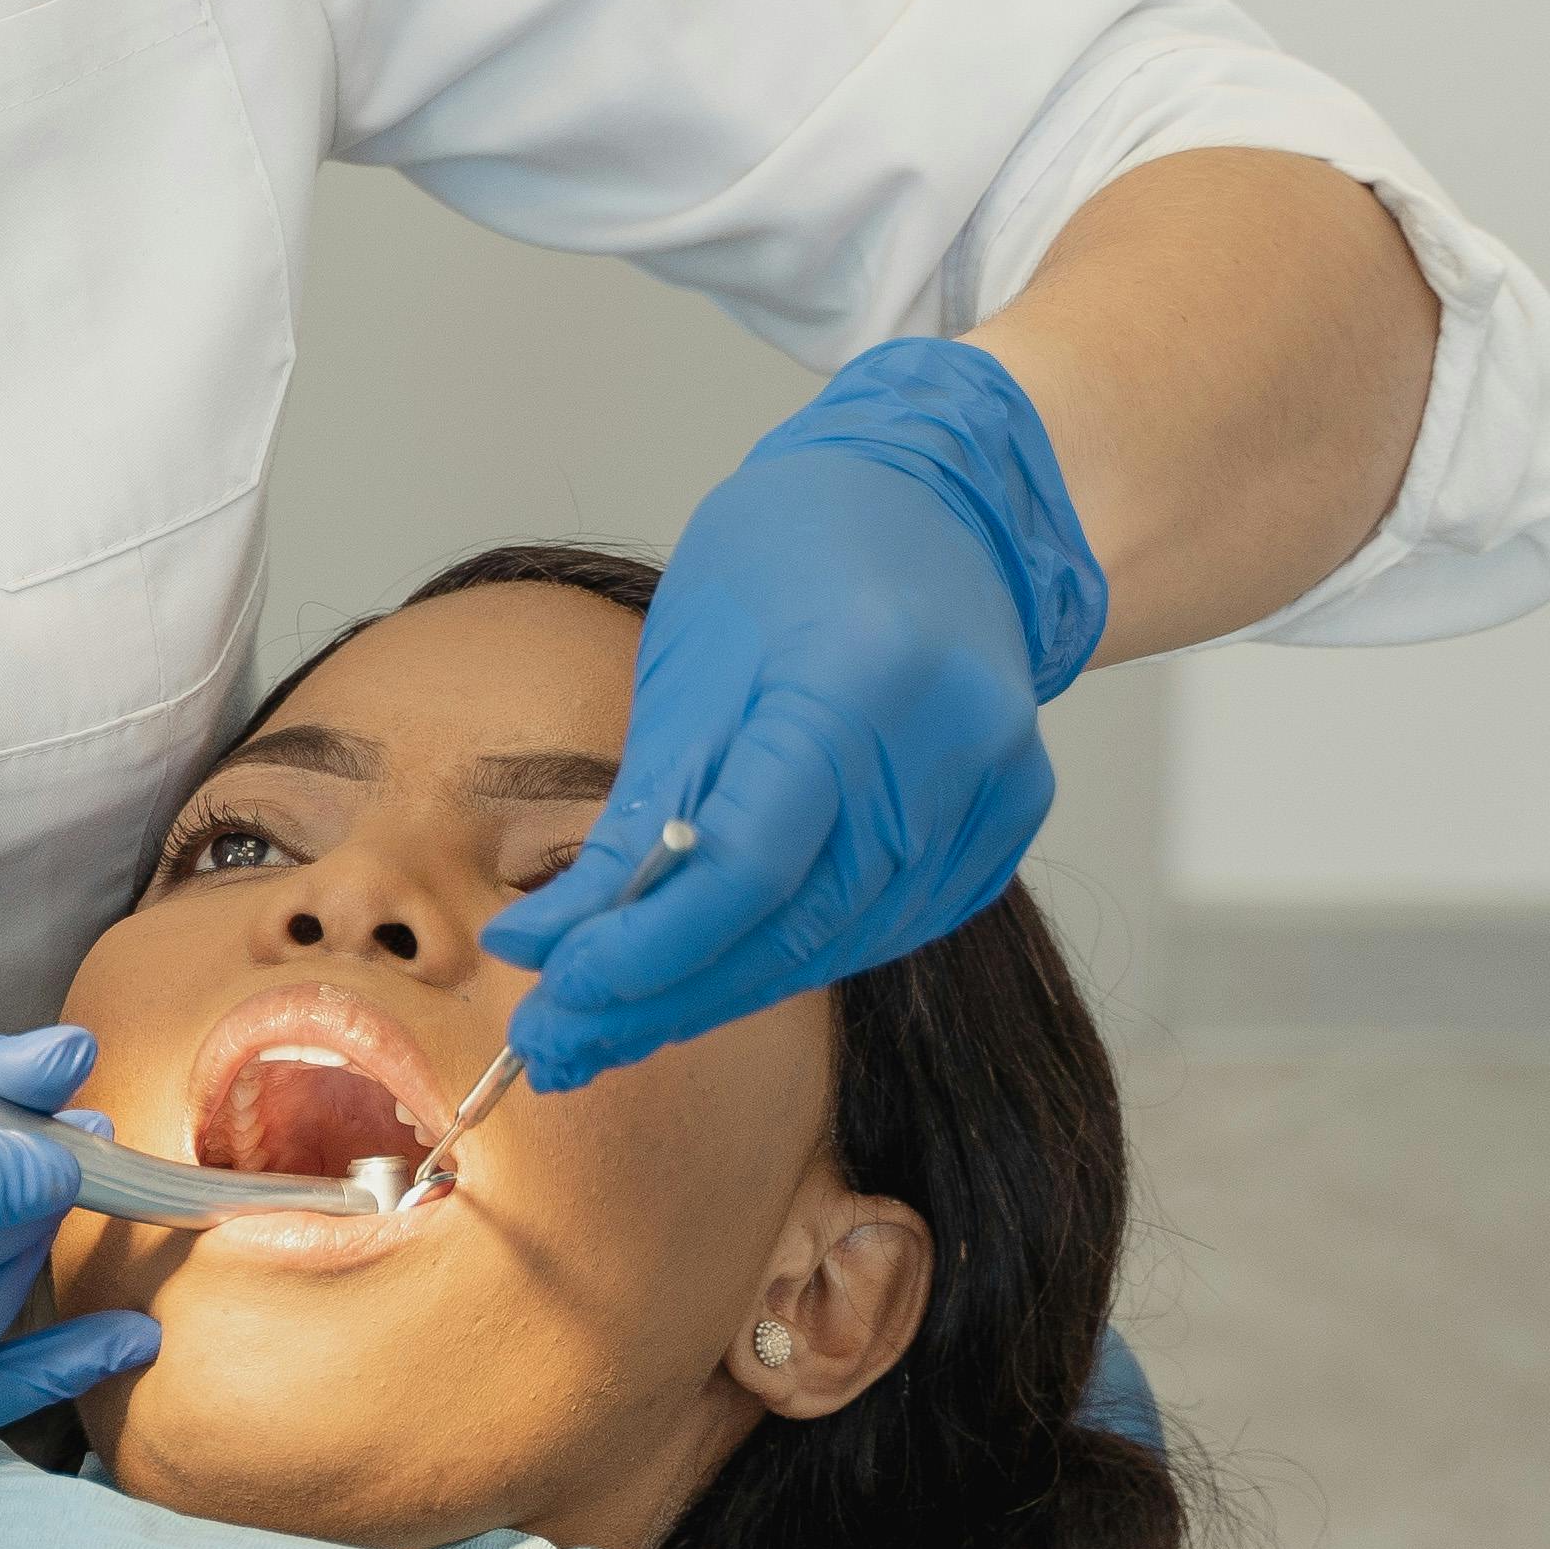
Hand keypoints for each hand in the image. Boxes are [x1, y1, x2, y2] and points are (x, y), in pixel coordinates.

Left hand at [487, 338, 1108, 1090]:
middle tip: (554, 1045)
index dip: (644, 952)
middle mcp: (951, 747)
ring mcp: (996, 793)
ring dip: (715, 994)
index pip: (746, 866)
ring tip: (604, 1026)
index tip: (548, 998)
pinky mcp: (1006, 825)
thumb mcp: (688, 670)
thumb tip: (543, 949)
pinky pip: (883, 925)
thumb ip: (636, 823)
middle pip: (792, 925)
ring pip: (837, 945)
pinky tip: (707, 977)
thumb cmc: (792, 560)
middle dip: (661, 997)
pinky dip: (788, 955)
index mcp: (862, 680)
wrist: (940, 504)